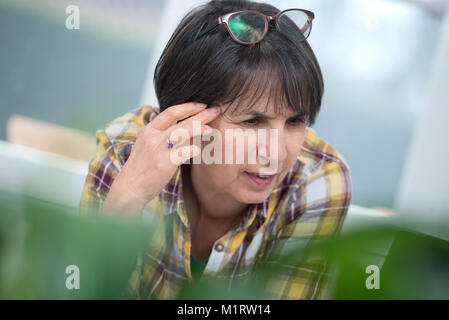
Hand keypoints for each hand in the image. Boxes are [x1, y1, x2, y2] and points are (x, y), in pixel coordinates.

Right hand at [100, 102, 220, 219]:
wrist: (129, 189)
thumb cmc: (142, 169)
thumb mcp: (148, 147)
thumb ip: (163, 137)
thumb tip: (187, 129)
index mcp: (148, 130)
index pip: (170, 111)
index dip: (188, 107)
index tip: (202, 105)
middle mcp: (153, 137)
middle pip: (181, 121)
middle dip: (201, 114)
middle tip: (216, 110)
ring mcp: (158, 149)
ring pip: (184, 132)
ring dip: (200, 128)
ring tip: (211, 128)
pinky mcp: (164, 163)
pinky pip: (185, 152)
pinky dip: (194, 149)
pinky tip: (200, 150)